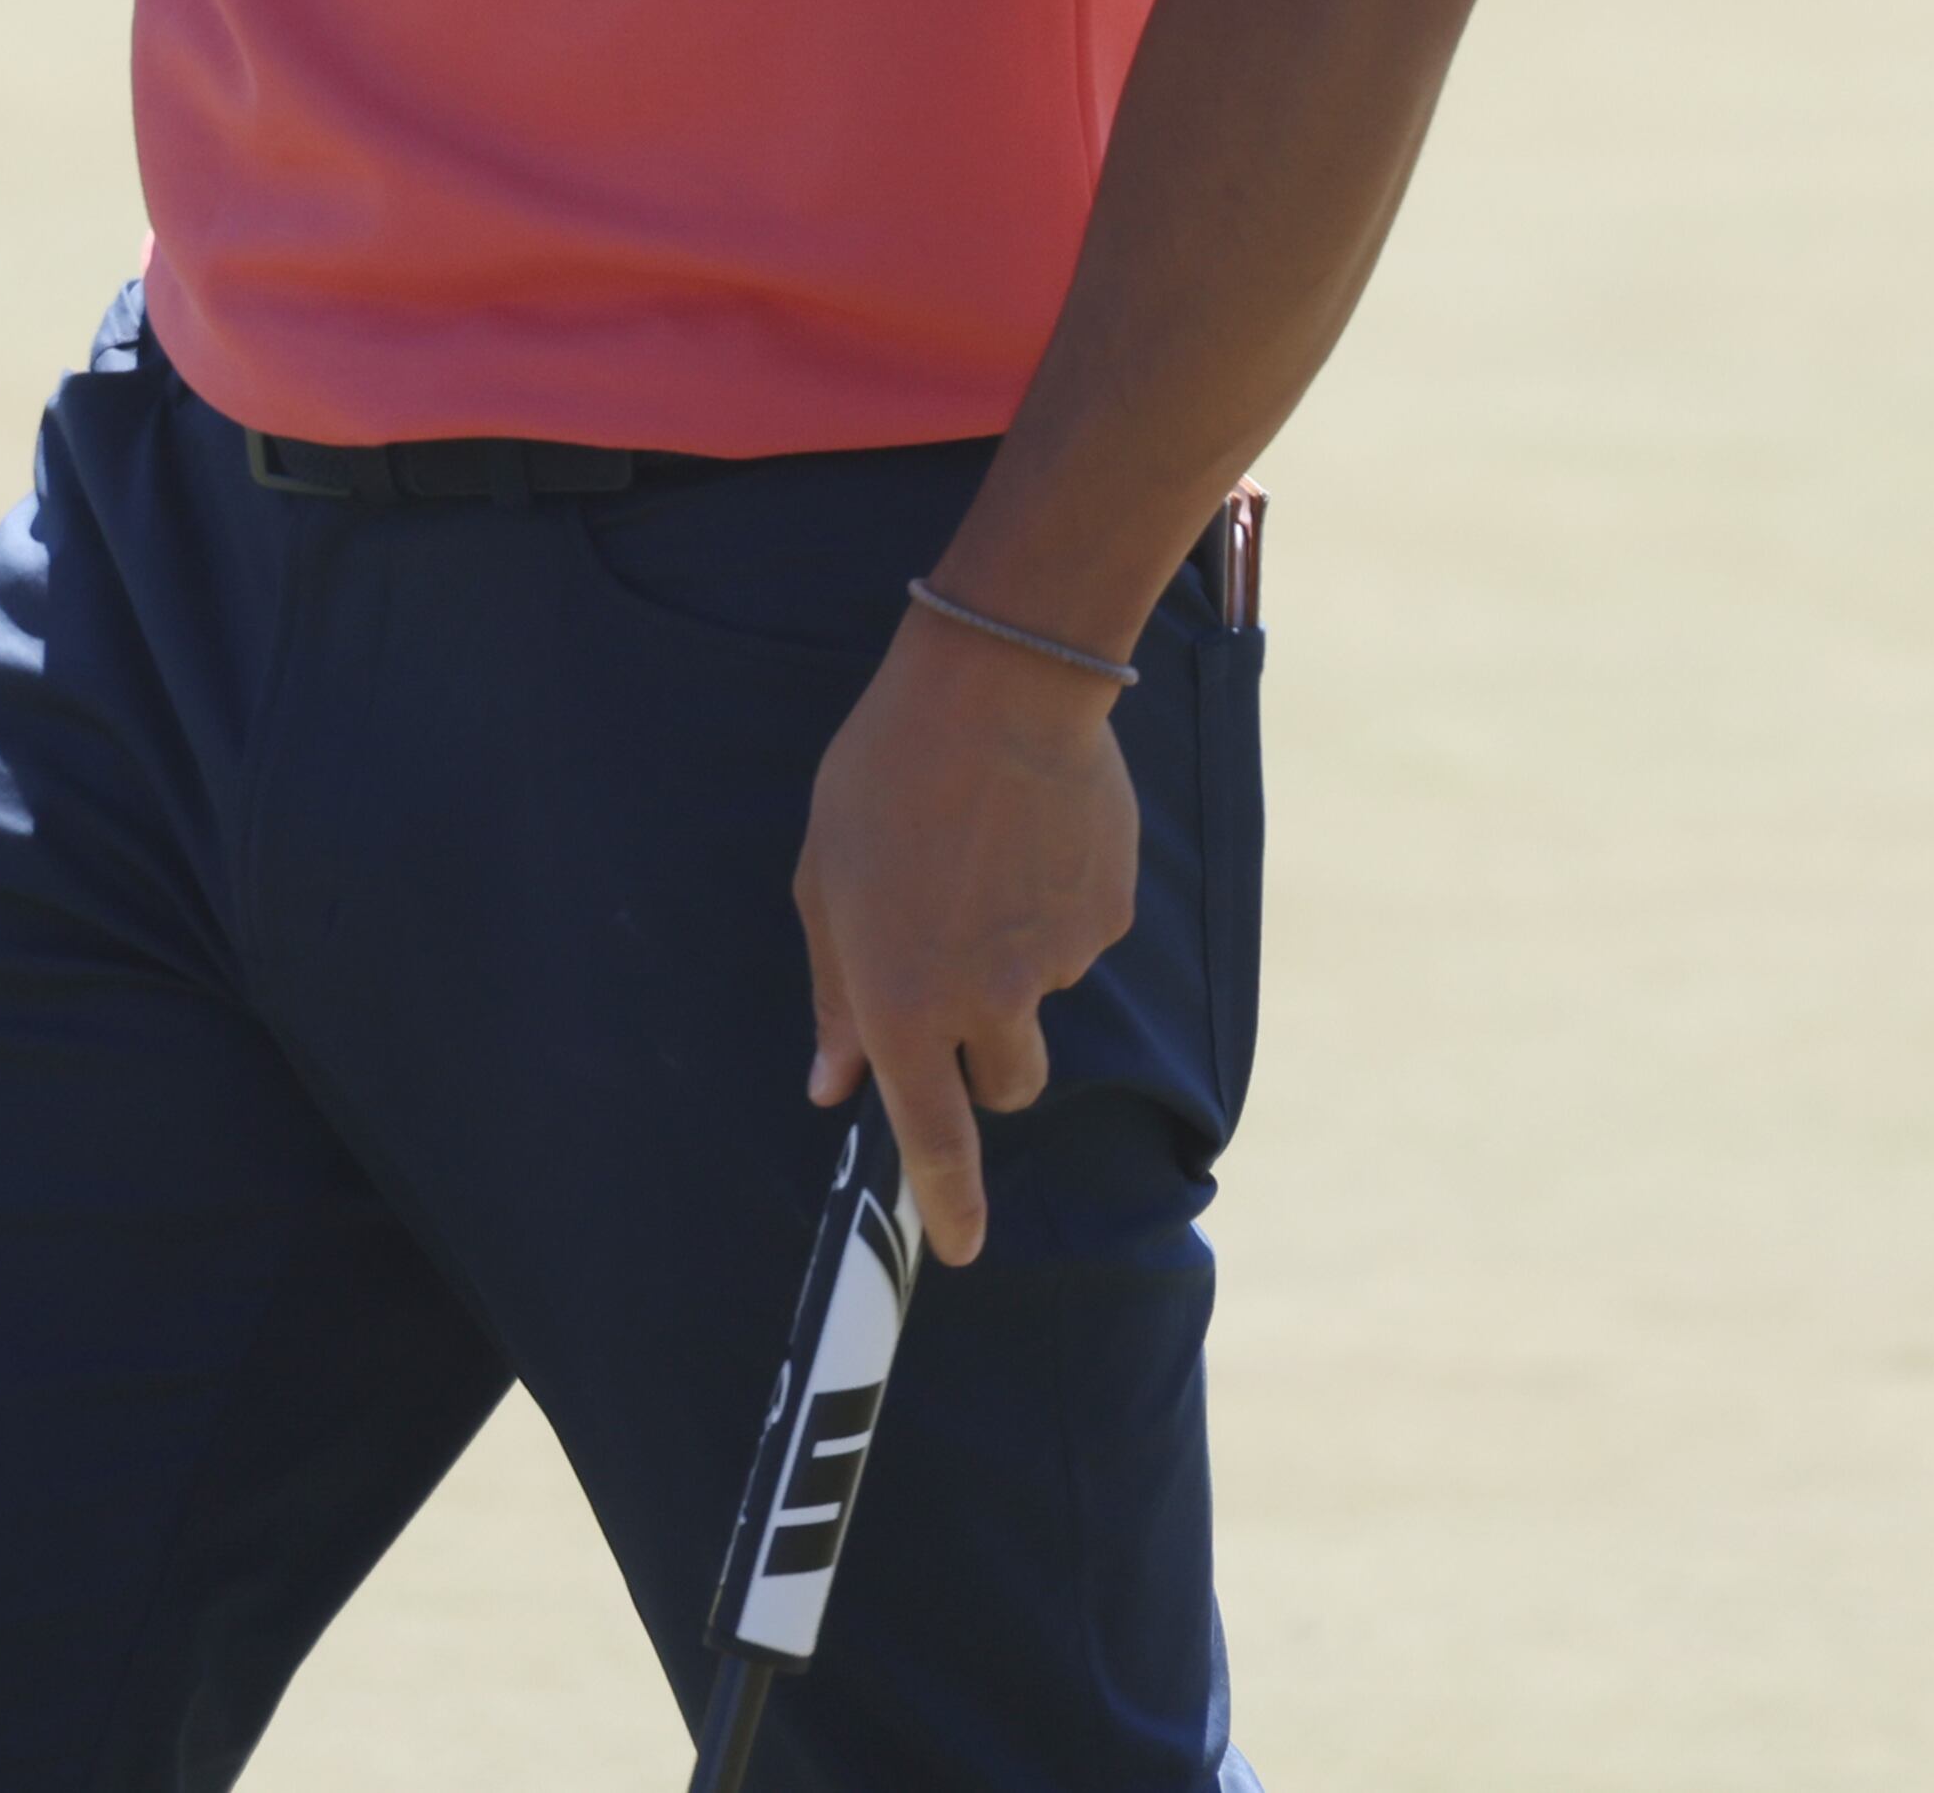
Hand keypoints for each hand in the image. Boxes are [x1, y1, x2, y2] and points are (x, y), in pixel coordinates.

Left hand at [793, 605, 1141, 1265]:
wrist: (999, 683)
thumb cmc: (885, 773)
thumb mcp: (825, 876)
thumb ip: (834, 990)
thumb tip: (830, 1083)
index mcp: (901, 999)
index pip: (934, 1137)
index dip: (951, 1204)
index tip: (962, 1250)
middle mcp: (985, 1000)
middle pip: (1003, 1084)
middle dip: (985, 1057)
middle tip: (958, 969)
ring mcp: (1055, 963)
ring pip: (1040, 1001)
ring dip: (1017, 963)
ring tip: (986, 857)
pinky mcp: (1107, 916)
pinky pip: (1080, 935)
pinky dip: (1055, 903)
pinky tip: (1030, 830)